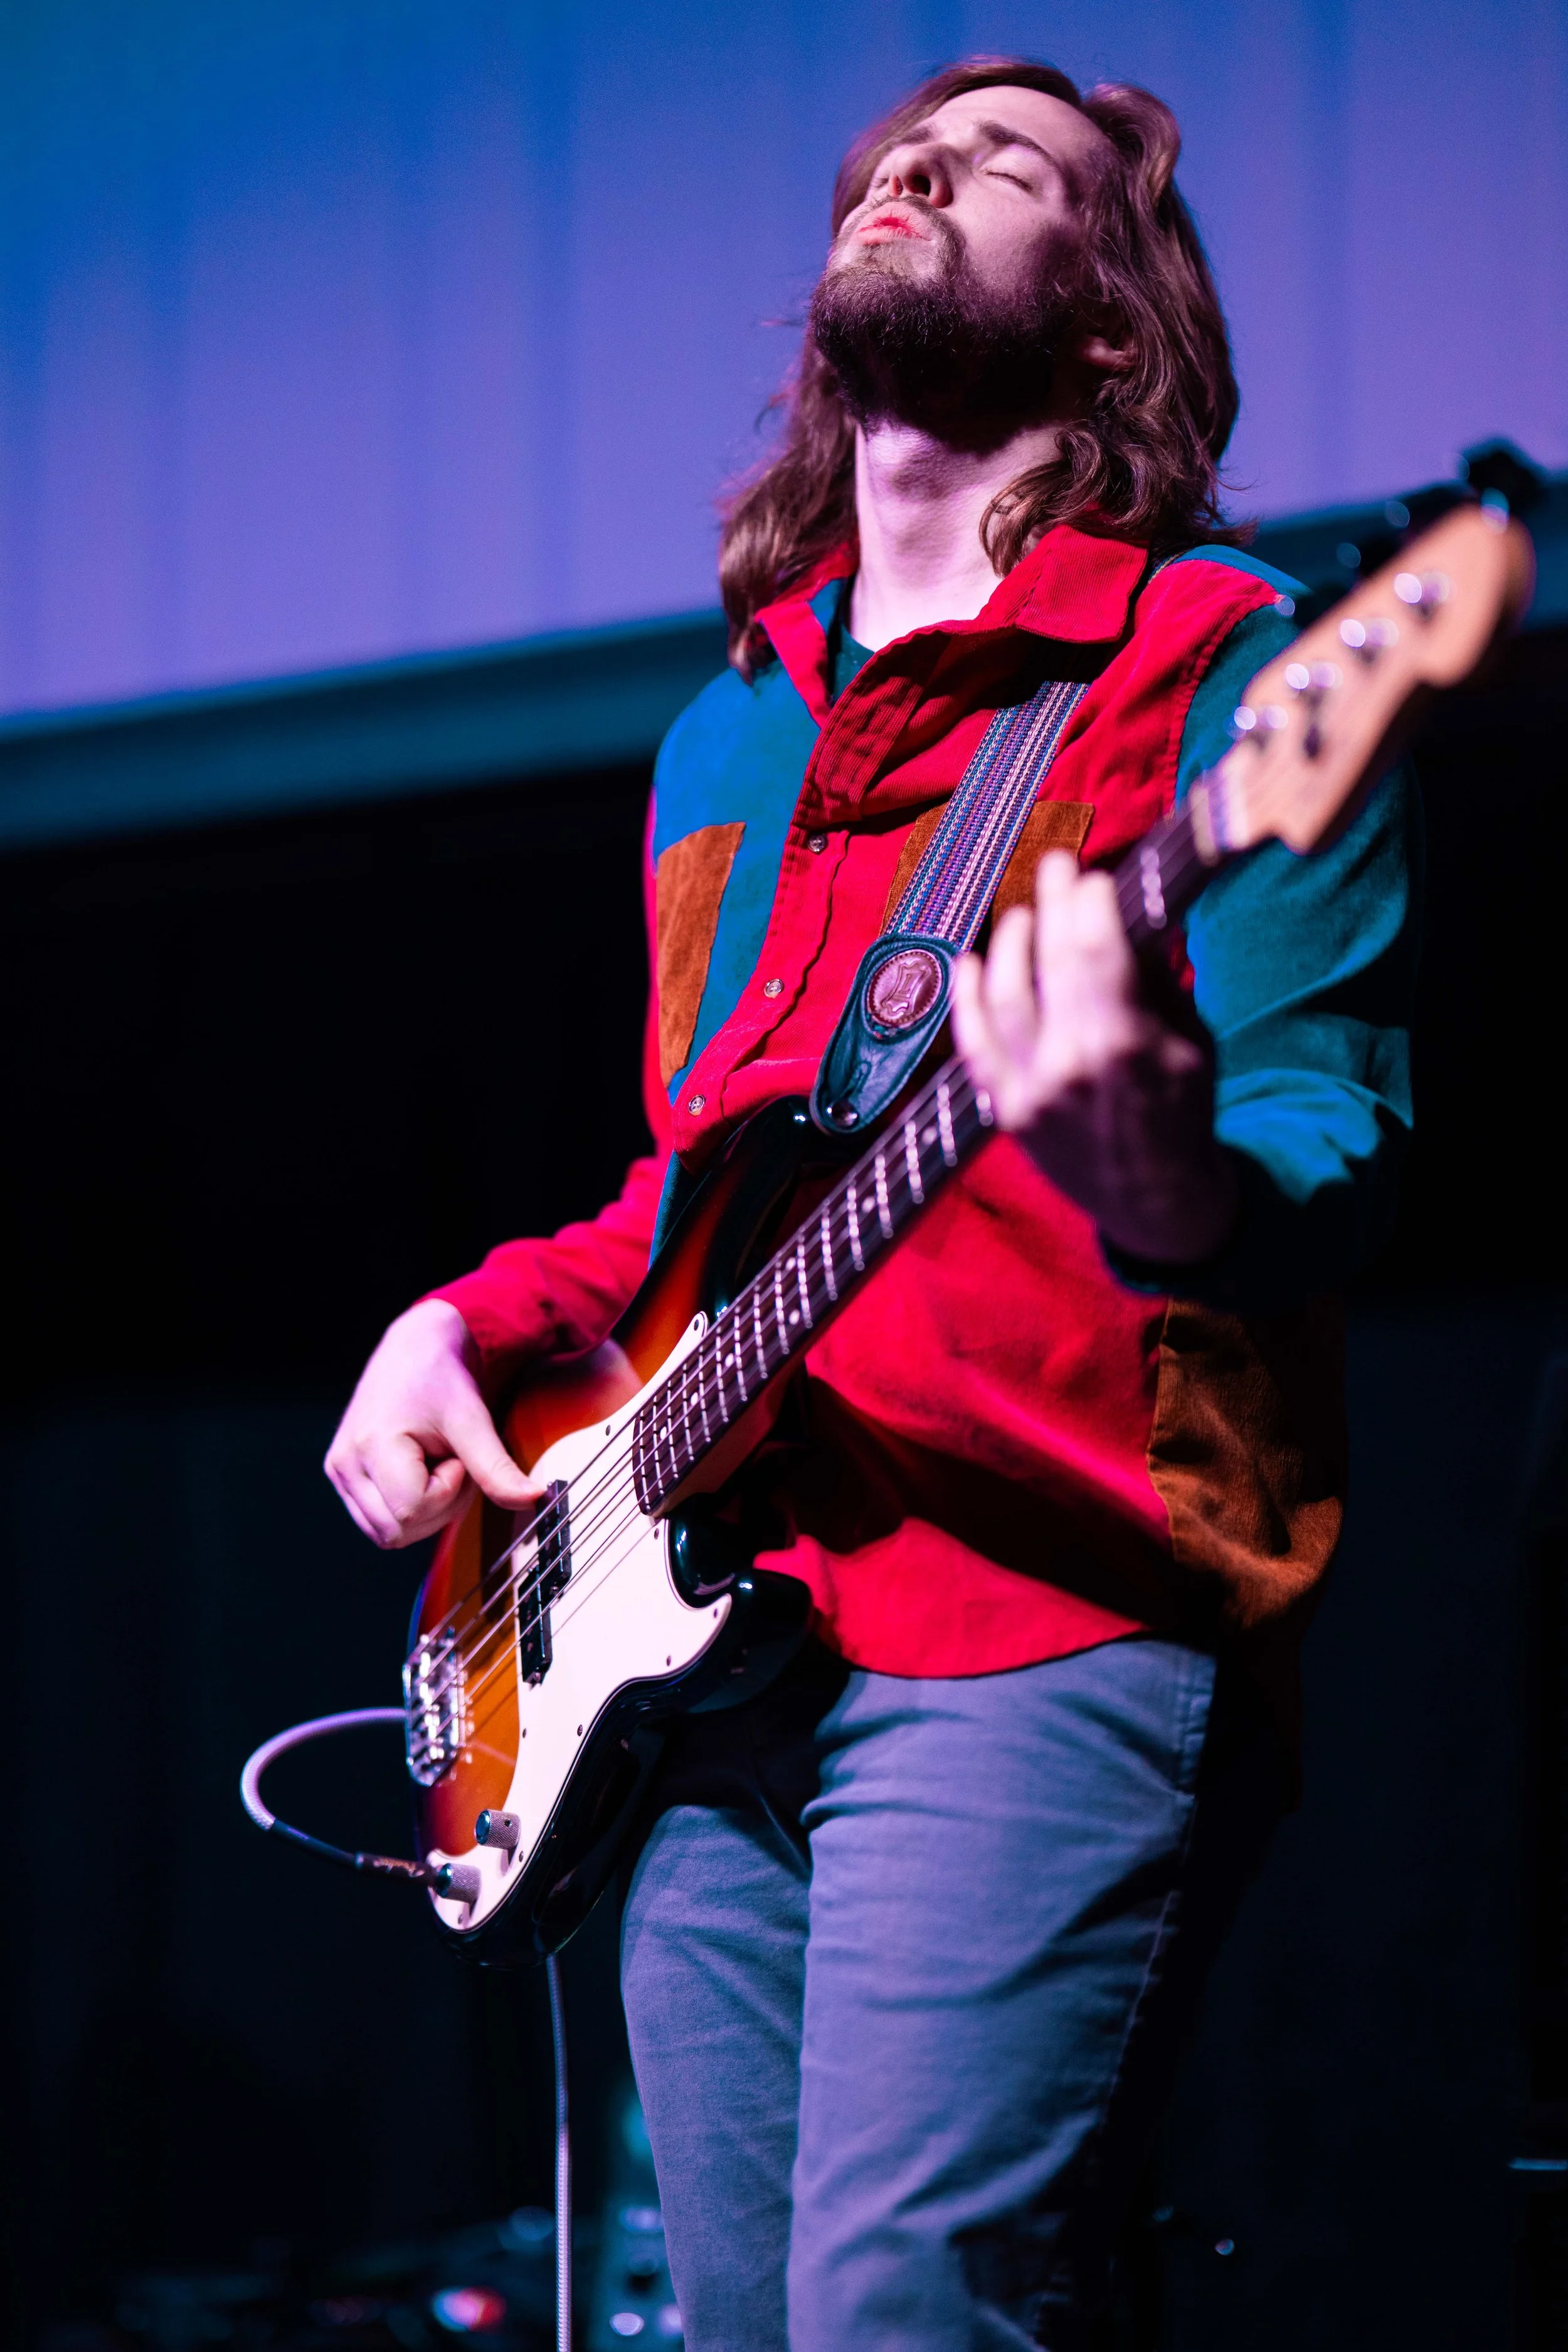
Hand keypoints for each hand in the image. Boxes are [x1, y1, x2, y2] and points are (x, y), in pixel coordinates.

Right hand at [324, 1297, 541, 1547]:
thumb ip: (497, 1468)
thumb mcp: (473, 1420)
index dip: (447, 1490)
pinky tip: (419, 1472)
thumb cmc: (439, 1376)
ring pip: (387, 1534)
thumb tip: (532, 1499)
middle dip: (438, 1506)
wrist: (415, 1347)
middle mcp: (344, 1463)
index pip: (412, 1511)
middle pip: (397, 1531)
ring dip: (423, 1511)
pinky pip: (378, 1521)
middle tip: (449, 1461)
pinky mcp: (344, 1476)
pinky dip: (408, 1508)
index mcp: (370, 1445)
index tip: (455, 1454)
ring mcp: (339, 1472)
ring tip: (433, 1465)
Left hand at [951, 851, 1237, 1263]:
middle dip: (1052, 900)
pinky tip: (969, 962)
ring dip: (1010, 943)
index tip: (1095, 877)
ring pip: (1003, 994)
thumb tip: (1135, 911)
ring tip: (1025, 915)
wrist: (1156, 1199)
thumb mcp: (1193, 1041)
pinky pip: (973, 1043)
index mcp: (1127, 1041)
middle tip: (1056, 865)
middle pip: (1050, 958)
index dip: (1091, 899)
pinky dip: (966, 998)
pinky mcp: (1006, 1108)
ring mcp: (1032, 1087)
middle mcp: (1071, 1061)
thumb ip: (1158, 979)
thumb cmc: (1183, 1111)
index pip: (1097, 945)